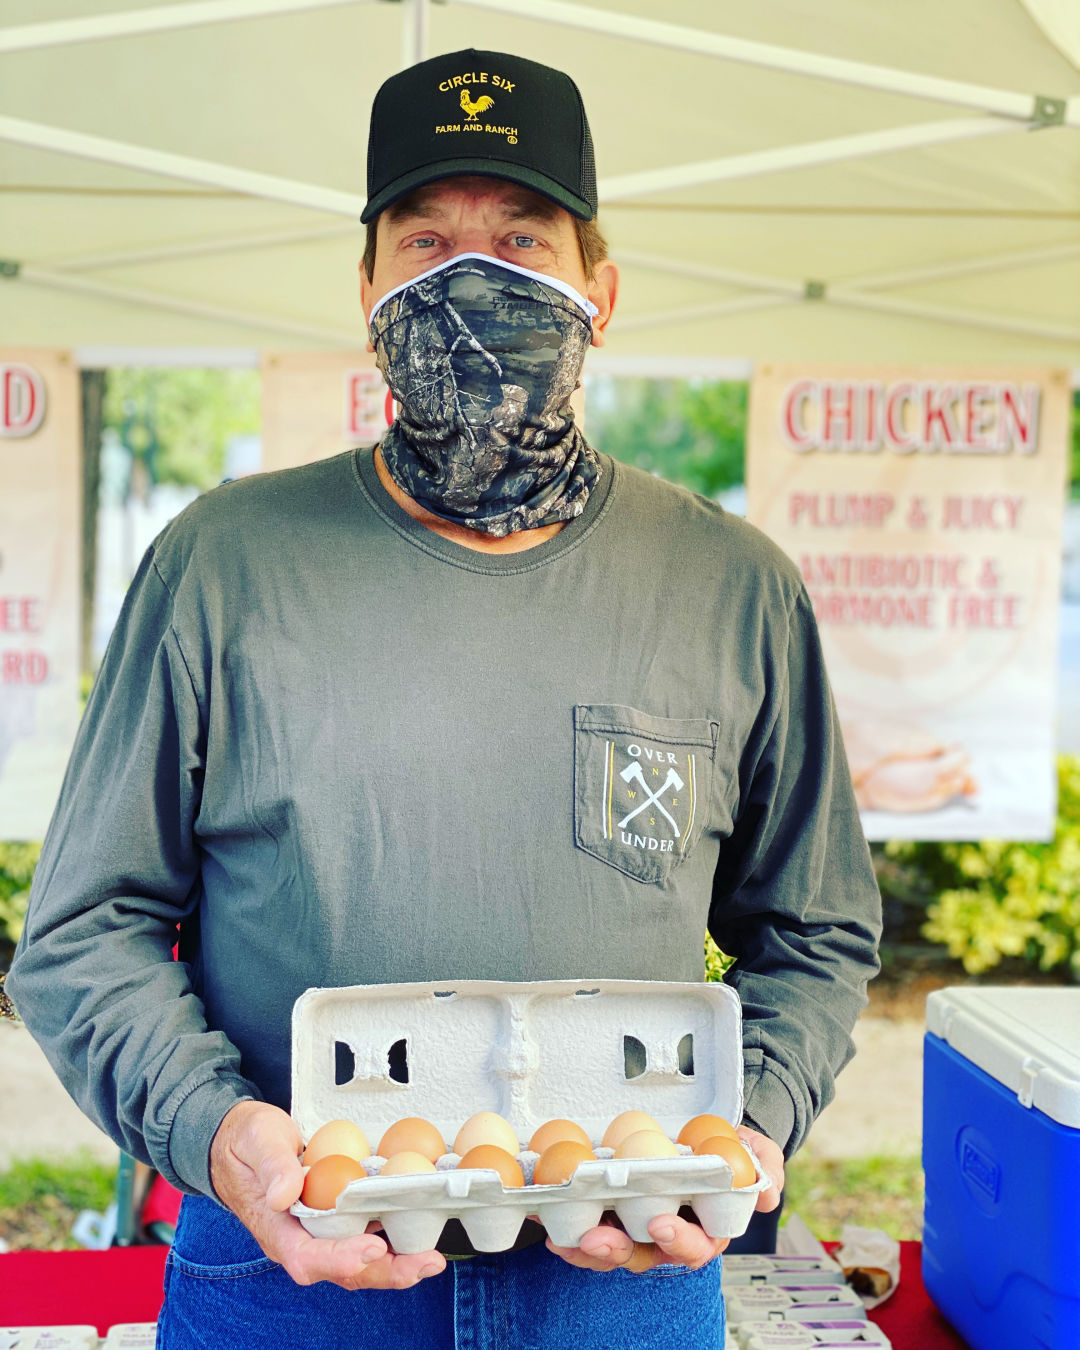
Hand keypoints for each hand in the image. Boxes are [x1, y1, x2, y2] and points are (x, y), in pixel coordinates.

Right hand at [209, 1100, 446, 1289]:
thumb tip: (285, 1192)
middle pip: (343, 1271)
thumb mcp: (259, 1141)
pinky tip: (417, 1234)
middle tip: (426, 1263)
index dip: (341, 1259)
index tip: (372, 1248)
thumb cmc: (247, 1142)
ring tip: (431, 1259)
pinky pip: (364, 1239)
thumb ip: (273, 1165)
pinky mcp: (334, 1222)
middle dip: (387, 1272)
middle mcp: (300, 1240)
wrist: (241, 1142)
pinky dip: (392, 1242)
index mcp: (277, 1230)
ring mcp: (318, 1234)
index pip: (308, 1258)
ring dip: (396, 1264)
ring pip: (359, 1262)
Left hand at [546, 1125, 784, 1274]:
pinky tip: (550, 1227)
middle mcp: (668, 1236)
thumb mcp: (753, 1149)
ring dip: (588, 1248)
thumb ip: (763, 1165)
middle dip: (618, 1250)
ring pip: (613, 1250)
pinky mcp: (611, 1214)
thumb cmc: (728, 1147)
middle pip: (644, 1255)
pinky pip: (590, 1232)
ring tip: (565, 1237)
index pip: (694, 1246)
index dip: (679, 1242)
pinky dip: (570, 1234)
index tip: (661, 1225)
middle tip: (598, 1236)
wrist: (702, 1131)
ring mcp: (637, 1227)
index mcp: (705, 1227)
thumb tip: (767, 1195)